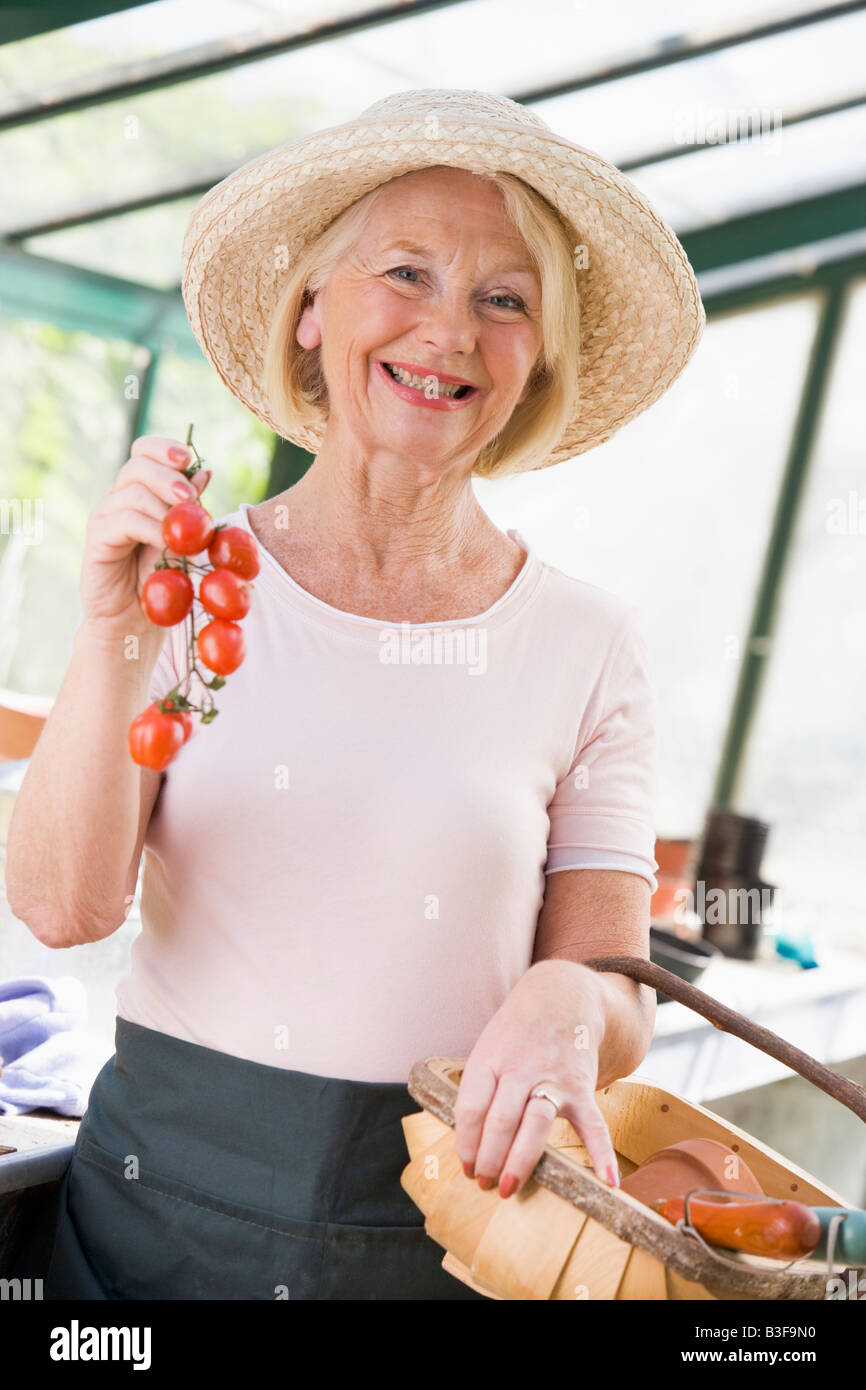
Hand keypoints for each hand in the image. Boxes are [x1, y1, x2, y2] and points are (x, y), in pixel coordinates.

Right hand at [79, 435, 211, 638]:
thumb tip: (205, 473)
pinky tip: (168, 543)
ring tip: (184, 532)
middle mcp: (118, 498)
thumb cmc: (162, 582)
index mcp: (140, 491)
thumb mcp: (185, 542)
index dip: (164, 448)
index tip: (188, 458)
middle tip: (190, 496)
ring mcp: (105, 516)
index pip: (144, 452)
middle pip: (137, 464)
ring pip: (132, 493)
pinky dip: (151, 528)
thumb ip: (192, 510)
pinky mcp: (97, 538)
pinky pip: (124, 521)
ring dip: (164, 508)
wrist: (135, 622)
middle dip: (168, 476)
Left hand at [454, 959, 619, 1198]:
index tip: (466, 1167)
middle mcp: (520, 1068)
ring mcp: (553, 1077)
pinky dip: (602, 1153)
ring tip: (509, 1187)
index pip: (471, 1107)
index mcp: (490, 1059)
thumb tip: (470, 1144)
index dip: (466, 1143)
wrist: (563, 995)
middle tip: (485, 1184)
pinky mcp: (581, 1087)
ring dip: (521, 1160)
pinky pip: (592, 1124)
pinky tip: (608, 1181)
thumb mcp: (489, 1049)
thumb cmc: (517, 1033)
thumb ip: (481, 1091)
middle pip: (500, 1120)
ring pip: (536, 1123)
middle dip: (489, 1159)